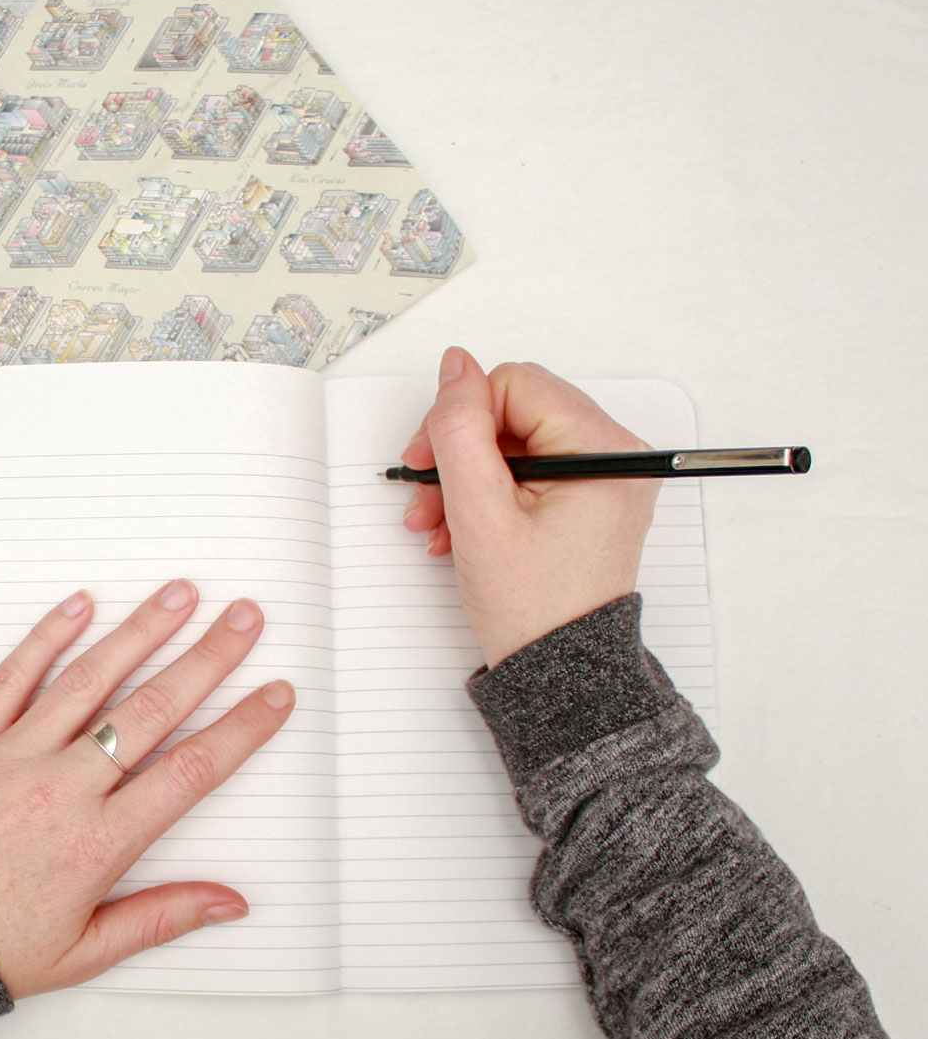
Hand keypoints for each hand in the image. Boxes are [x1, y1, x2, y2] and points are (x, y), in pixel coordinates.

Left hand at [0, 580, 293, 998]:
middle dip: (207, 659)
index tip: (275, 696)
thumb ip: (162, 917)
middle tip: (245, 619)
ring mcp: (16, 755)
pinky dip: (48, 635)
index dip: (240, 730)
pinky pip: (14, 676)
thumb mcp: (86, 950)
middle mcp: (63, 788)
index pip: (189, 773)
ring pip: (90, 680)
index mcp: (97, 842)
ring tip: (181, 594)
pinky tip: (82, 602)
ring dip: (141, 631)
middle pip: (151, 710)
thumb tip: (230, 902)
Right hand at [401, 349, 660, 666]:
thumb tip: (456, 365)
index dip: (458, 417)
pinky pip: (528, 469)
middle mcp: (615, 455)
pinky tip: (461, 527)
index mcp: (603, 450)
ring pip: (513, 442)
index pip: (513, 386)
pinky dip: (488, 493)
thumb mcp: (479, 510)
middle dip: (458, 453)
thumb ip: (460, 429)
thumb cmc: (532, 607)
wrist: (558, 673)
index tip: (424, 462)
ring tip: (437, 523)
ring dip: (465, 477)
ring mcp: (603, 477)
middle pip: (513, 412)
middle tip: (425, 495)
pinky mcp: (588, 497)